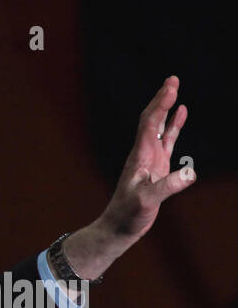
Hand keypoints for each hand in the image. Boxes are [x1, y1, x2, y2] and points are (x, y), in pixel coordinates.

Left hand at [64, 76, 194, 278]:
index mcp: (139, 157)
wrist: (118, 228)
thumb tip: (189, 172)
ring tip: (174, 88)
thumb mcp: (147, 201)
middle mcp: (143, 154)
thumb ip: (167, 187)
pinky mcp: (156, 167)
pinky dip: (173, 126)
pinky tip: (181, 113)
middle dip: (161, 99)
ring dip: (166, 108)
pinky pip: (167, 141)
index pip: (150, 125)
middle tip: (172, 79)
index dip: (160, 105)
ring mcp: (150, 159)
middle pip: (151, 120)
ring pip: (159, 127)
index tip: (171, 87)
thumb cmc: (128, 216)